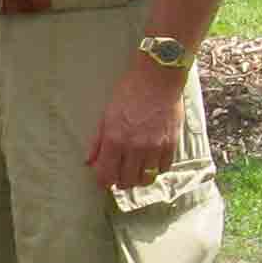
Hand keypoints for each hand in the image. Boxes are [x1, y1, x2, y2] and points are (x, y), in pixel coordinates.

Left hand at [87, 65, 187, 189]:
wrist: (157, 80)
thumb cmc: (128, 93)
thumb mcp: (105, 115)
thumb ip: (97, 142)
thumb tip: (89, 161)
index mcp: (115, 139)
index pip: (107, 173)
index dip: (103, 181)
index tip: (103, 180)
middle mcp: (135, 147)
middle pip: (127, 180)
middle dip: (120, 182)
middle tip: (118, 177)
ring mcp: (156, 147)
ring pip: (147, 178)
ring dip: (138, 179)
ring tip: (134, 172)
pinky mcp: (172, 144)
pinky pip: (164, 168)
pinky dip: (155, 170)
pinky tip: (150, 163)